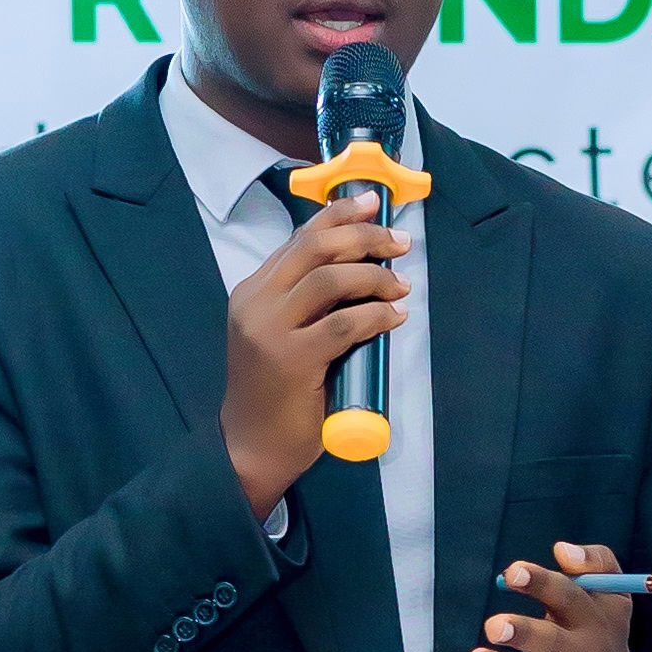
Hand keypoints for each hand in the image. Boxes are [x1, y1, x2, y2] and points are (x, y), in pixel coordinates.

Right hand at [221, 189, 409, 518]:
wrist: (250, 447)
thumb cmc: (273, 394)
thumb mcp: (280, 335)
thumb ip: (306, 303)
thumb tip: (361, 269)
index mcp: (252, 291)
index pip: (298, 238)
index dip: (338, 215)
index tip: (372, 203)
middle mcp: (256, 302)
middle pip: (315, 247)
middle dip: (364, 236)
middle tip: (399, 242)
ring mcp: (270, 330)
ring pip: (331, 279)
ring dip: (375, 275)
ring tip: (401, 285)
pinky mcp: (292, 360)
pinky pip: (345, 323)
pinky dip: (377, 314)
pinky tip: (395, 316)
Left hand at [467, 541, 635, 651]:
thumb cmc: (598, 638)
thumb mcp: (611, 598)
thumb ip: (594, 562)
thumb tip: (562, 550)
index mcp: (594, 620)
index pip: (569, 597)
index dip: (541, 584)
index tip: (513, 572)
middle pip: (554, 642)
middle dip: (523, 633)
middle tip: (494, 625)